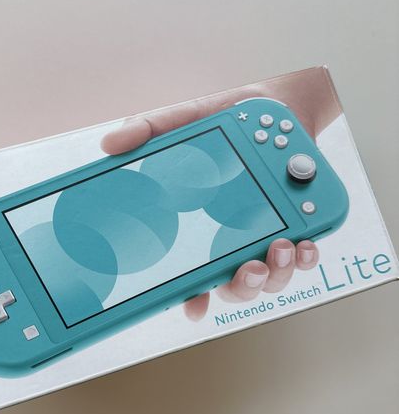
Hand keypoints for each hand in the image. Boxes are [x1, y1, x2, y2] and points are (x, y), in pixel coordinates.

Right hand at [101, 92, 319, 319]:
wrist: (273, 106)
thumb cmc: (222, 121)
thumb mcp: (180, 121)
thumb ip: (146, 131)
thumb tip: (109, 144)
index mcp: (197, 229)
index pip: (189, 272)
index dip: (189, 297)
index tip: (193, 306)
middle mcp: (230, 242)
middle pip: (234, 285)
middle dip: (244, 286)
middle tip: (249, 269)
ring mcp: (265, 238)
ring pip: (270, 278)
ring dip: (277, 273)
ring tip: (281, 247)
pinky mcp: (297, 227)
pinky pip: (301, 256)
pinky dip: (305, 257)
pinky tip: (305, 244)